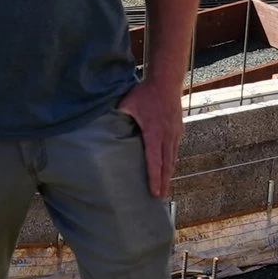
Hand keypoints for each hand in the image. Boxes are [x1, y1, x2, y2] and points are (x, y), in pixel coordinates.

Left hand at [118, 77, 184, 198]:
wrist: (167, 81)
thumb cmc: (145, 92)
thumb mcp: (127, 104)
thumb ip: (116, 116)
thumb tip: (100, 123)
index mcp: (154, 133)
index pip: (154, 161)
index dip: (154, 178)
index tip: (155, 192)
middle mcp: (167, 137)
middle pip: (166, 165)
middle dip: (163, 182)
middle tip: (160, 197)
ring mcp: (174, 133)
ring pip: (172, 158)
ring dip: (169, 173)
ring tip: (165, 186)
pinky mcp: (178, 129)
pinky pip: (174, 149)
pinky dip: (171, 161)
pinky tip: (168, 166)